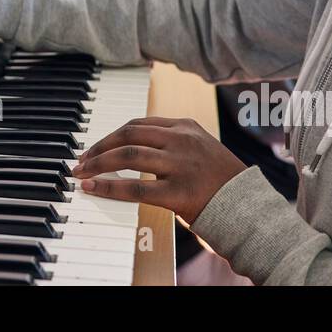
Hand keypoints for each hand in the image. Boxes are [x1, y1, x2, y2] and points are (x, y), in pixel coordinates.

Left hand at [72, 117, 246, 223]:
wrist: (250, 207)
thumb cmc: (223, 181)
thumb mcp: (201, 148)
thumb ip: (172, 143)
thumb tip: (132, 148)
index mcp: (186, 127)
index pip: (138, 124)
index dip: (111, 135)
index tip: (95, 147)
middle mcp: (182, 140)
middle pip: (128, 135)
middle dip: (99, 147)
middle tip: (82, 160)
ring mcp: (181, 165)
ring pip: (127, 156)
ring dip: (98, 164)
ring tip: (82, 173)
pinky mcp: (179, 192)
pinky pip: (136, 187)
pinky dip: (109, 187)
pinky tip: (94, 188)